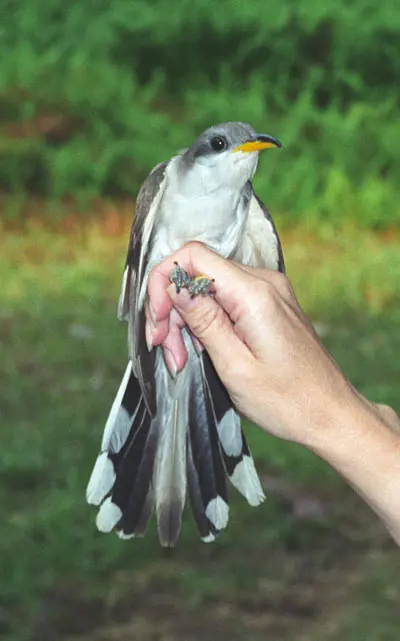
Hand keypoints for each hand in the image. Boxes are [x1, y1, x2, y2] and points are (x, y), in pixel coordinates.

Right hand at [146, 242, 356, 445]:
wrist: (331, 414)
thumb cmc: (288, 400)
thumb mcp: (234, 366)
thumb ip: (203, 320)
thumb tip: (174, 285)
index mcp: (255, 293)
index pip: (193, 255)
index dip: (164, 281)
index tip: (158, 322)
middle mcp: (264, 282)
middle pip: (197, 274)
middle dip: (173, 312)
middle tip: (167, 353)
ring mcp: (269, 292)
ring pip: (208, 289)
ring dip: (187, 322)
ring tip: (182, 361)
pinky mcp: (269, 305)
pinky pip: (226, 300)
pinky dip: (206, 323)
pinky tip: (202, 352)